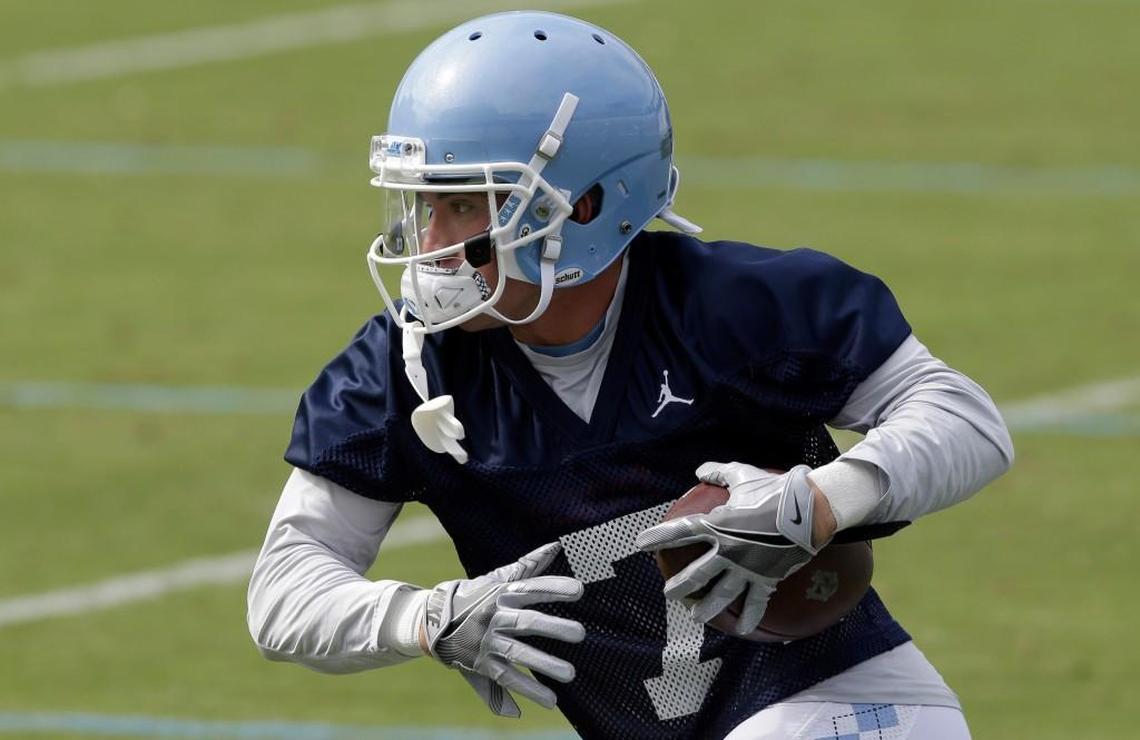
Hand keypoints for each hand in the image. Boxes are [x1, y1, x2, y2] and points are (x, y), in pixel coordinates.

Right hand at [422, 542, 584, 716]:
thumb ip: (527, 566)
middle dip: (553, 628)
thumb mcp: (495, 579)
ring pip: (518, 652)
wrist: (429, 620)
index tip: (579, 590)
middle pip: (526, 621)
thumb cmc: (472, 596)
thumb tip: (556, 546)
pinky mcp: (481, 663)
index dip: (554, 588)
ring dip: (544, 664)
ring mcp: (487, 641)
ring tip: (570, 674)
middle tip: (580, 633)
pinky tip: (551, 699)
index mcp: (500, 593)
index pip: (530, 588)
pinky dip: (528, 689)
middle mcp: (494, 616)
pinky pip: (506, 677)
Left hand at [635, 463, 824, 635]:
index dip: (658, 537)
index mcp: (718, 524)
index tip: (641, 544)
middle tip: (669, 594)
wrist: (811, 509)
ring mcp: (748, 568)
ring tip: (695, 616)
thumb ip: (719, 472)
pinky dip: (749, 618)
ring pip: (721, 595)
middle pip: (697, 575)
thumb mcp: (743, 475)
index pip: (681, 532)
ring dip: (706, 608)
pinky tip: (742, 630)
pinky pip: (756, 603)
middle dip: (680, 586)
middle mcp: (729, 551)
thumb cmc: (775, 489)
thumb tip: (701, 469)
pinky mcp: (768, 578)